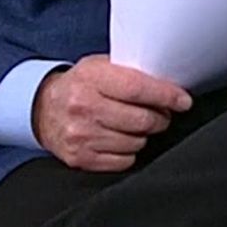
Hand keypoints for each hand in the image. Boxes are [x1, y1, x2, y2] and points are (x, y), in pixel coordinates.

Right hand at [33, 55, 192, 171]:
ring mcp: (81, 135)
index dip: (167, 96)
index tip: (183, 101)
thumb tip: (167, 82)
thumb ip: (128, 71)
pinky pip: (124, 160)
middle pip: (141, 120)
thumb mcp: (98, 66)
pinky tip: (121, 138)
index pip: (138, 89)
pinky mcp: (80, 158)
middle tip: (161, 114)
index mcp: (91, 78)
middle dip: (160, 118)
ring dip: (144, 135)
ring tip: (135, 125)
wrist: (42, 109)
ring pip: (136, 142)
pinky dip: (129, 151)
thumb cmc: (79, 86)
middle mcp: (83, 106)